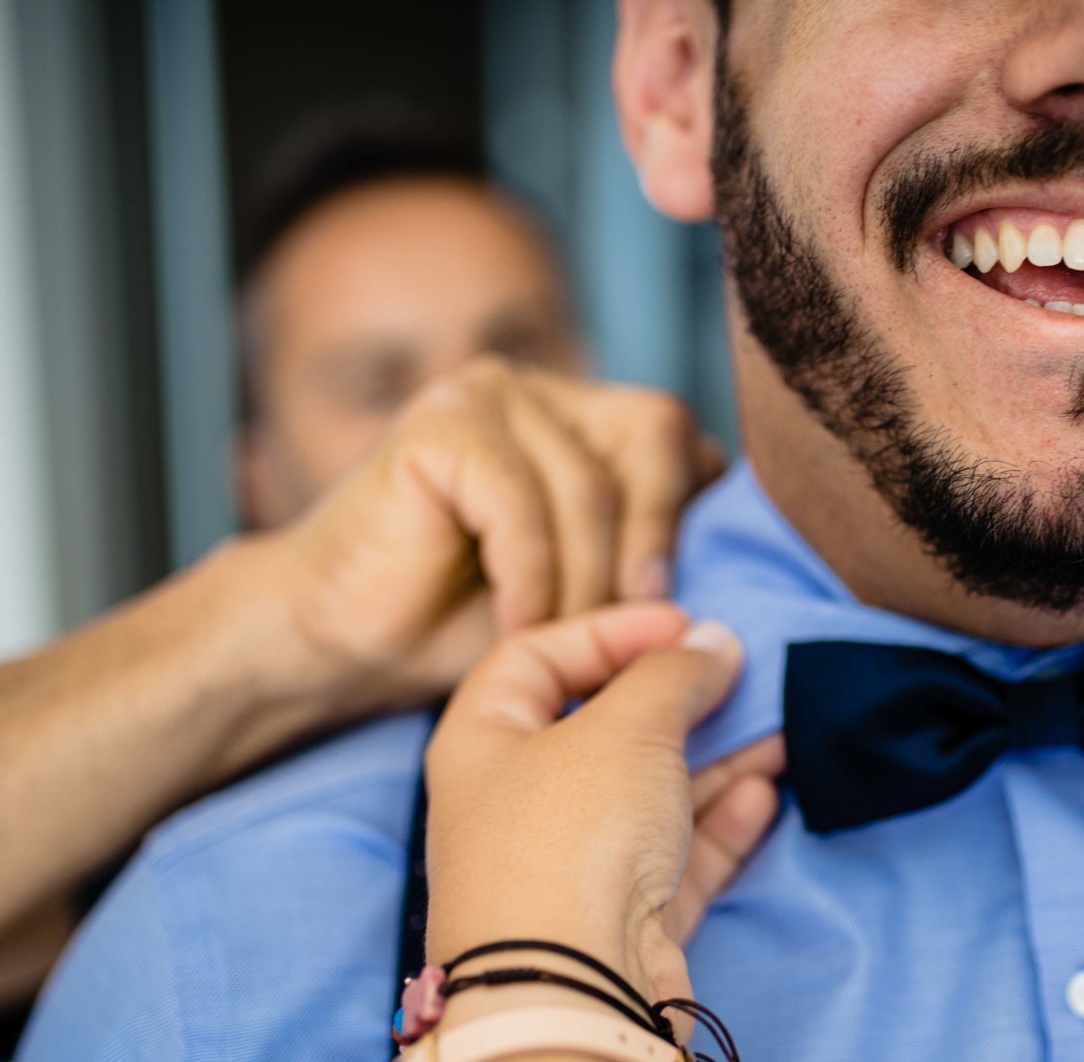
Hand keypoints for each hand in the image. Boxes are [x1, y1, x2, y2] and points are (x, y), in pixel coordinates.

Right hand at [248, 359, 722, 720]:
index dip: (701, 526)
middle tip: (640, 627)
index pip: (691, 447)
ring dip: (585, 583)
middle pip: (657, 437)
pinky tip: (516, 629)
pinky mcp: (441, 422)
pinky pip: (521, 502)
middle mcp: (551, 391)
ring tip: (564, 648)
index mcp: (596, 422)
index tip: (685, 611)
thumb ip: (657, 570)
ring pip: (590, 486)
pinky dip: (529, 578)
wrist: (339, 638)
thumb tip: (744, 589)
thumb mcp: (589, 599)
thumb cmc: (467, 626)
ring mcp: (494, 393)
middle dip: (657, 543)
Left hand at [422, 603, 783, 1003]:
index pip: (535, 657)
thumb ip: (675, 674)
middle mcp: (515, 806)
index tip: (682, 622)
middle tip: (736, 675)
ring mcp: (567, 870)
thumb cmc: (569, 837)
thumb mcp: (626, 725)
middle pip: (599, 730)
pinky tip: (765, 794)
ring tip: (778, 732)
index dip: (609, 628)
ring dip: (713, 760)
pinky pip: (673, 860)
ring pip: (647, 797)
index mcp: (481, 743)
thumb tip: (713, 643)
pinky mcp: (617, 926)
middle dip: (675, 700)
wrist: (566, 994)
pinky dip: (718, 824)